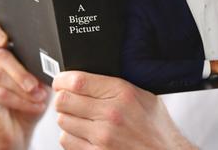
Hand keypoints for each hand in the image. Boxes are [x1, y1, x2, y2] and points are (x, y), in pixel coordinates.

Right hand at [0, 19, 48, 149]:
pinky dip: (19, 101)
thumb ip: (38, 65)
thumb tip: (51, 59)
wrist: (19, 130)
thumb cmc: (28, 100)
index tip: (4, 39)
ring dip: (23, 88)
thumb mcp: (38, 79)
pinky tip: (34, 106)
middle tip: (37, 85)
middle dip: (22, 71)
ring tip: (40, 97)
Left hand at [53, 71, 197, 149]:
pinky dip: (71, 137)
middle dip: (63, 99)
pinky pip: (66, 141)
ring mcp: (102, 137)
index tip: (61, 81)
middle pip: (63, 100)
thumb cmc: (155, 127)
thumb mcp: (142, 95)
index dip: (62, 80)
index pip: (76, 81)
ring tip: (83, 119)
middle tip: (70, 100)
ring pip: (62, 121)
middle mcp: (110, 114)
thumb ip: (114, 85)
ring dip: (68, 119)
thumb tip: (83, 76)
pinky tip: (85, 134)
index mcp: (122, 93)